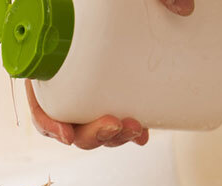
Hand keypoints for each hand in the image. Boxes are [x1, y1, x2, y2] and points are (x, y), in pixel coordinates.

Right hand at [26, 0, 192, 148]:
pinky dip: (124, 130)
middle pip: (67, 120)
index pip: (38, 98)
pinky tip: (142, 132)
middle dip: (92, 134)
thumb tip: (183, 7)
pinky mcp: (112, 85)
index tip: (67, 134)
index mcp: (53, 53)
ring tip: (135, 130)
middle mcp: (67, 71)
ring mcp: (89, 82)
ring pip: (90, 124)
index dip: (48, 122)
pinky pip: (110, 116)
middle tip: (117, 126)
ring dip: (111, 137)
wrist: (127, 2)